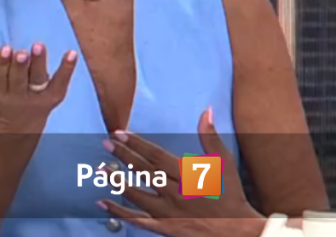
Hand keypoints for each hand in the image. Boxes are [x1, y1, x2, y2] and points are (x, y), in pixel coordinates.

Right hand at [0, 43, 77, 133]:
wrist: (15, 128)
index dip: (2, 64)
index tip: (5, 49)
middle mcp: (17, 96)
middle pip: (18, 79)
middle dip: (19, 66)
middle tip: (21, 52)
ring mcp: (36, 97)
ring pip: (38, 80)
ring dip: (39, 63)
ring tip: (39, 46)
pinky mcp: (52, 97)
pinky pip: (61, 83)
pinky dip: (67, 69)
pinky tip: (72, 53)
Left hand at [97, 108, 265, 236]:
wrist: (235, 230)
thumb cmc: (230, 195)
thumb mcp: (224, 163)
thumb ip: (211, 136)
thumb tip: (207, 110)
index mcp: (187, 175)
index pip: (155, 155)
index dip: (137, 143)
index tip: (121, 133)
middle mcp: (174, 192)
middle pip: (143, 171)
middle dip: (123, 155)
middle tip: (106, 143)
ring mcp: (167, 212)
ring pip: (136, 195)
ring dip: (117, 181)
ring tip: (101, 169)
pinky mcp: (164, 227)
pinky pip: (137, 220)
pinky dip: (119, 212)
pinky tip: (103, 203)